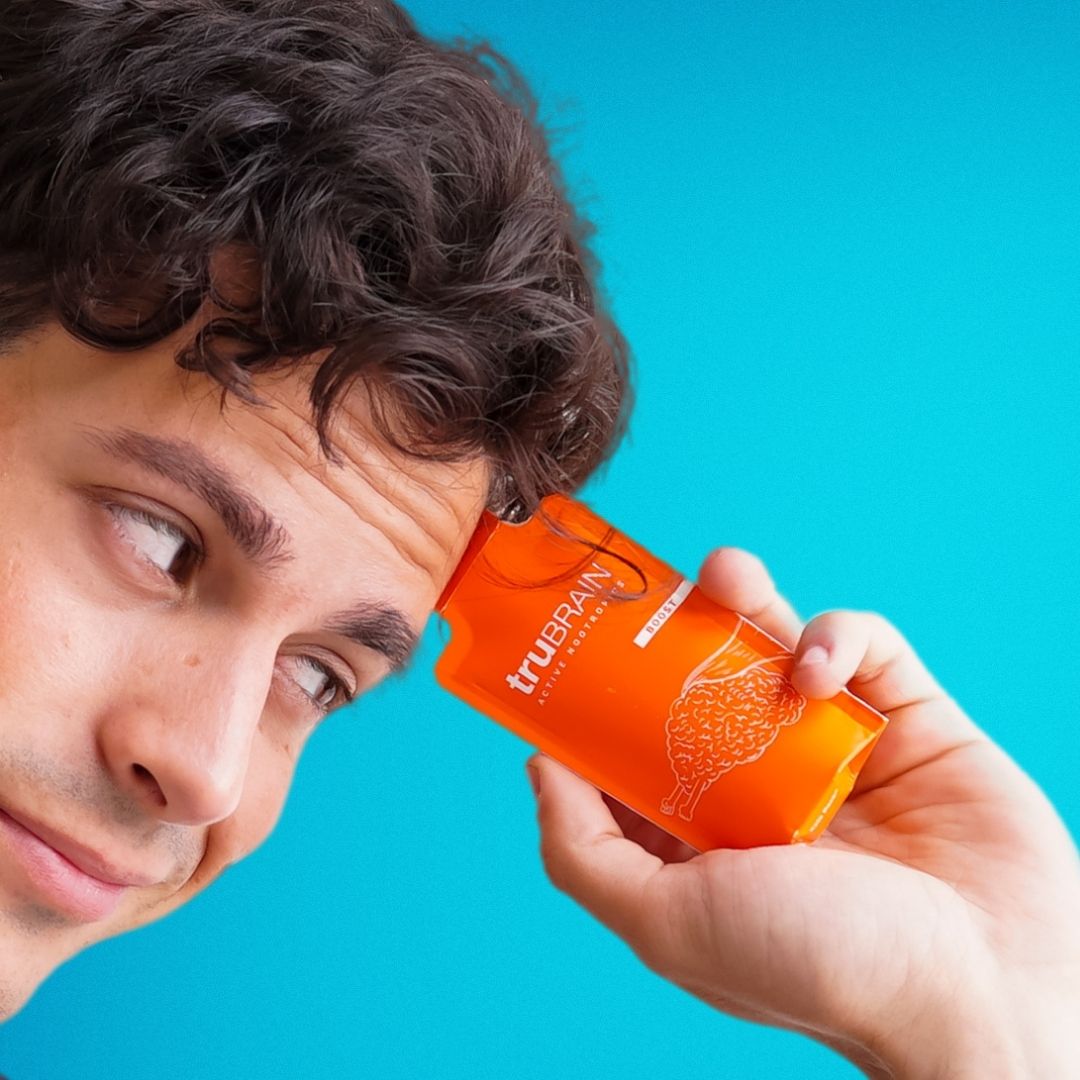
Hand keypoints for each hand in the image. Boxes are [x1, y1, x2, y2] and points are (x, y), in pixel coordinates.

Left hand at [526, 548, 1079, 1077]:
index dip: (605, 691)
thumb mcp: (666, 922)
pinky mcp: (906, 719)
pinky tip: (818, 670)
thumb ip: (584, 850)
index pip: (635, 745)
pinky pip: (864, 649)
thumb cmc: (817, 969)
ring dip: (745, 599)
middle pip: (702, 680)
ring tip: (725, 577)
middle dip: (676, 627)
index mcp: (700, 834)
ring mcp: (835, 748)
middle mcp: (762, 785)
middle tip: (654, 588)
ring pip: (777, 646)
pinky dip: (838, 640)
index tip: (580, 637)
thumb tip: (541, 765)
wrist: (984, 985)